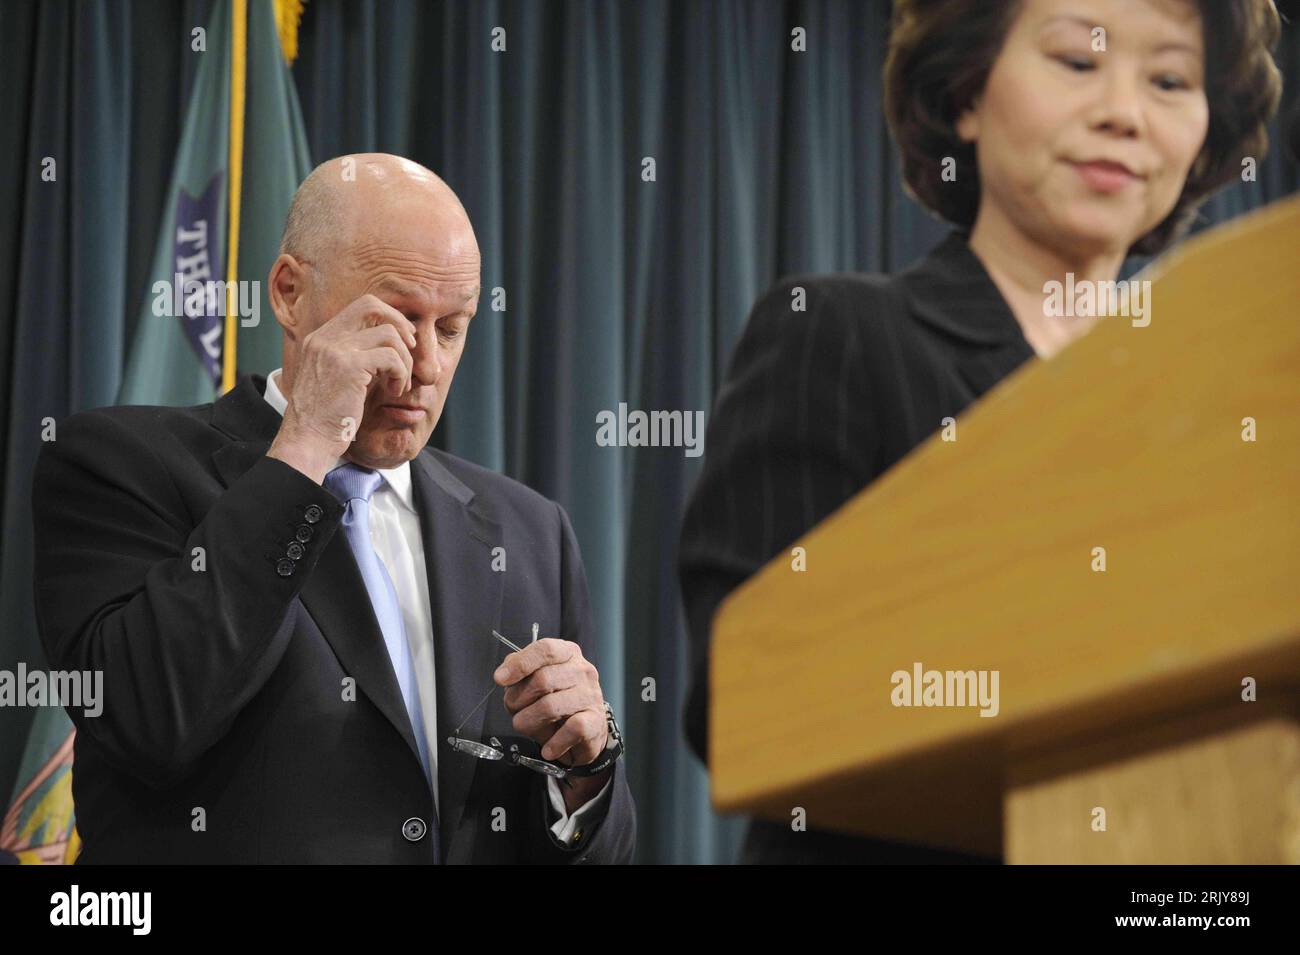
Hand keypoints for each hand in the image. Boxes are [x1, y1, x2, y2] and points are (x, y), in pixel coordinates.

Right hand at [268, 294, 417, 481]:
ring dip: (403, 360)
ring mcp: (335, 350)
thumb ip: (356, 357)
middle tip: (411, 350)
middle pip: (373, 305)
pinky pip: (391, 358)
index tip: (403, 341)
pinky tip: (394, 391)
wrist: (308, 441)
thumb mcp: (338, 378)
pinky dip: (401, 374)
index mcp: (320, 338)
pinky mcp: (348, 367)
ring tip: (398, 384)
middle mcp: (324, 338)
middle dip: (400, 325)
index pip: (361, 306)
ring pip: (389, 334)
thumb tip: (393, 341)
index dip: (389, 317)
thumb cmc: (326, 418)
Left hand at [495, 638, 608, 766]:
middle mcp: (582, 671)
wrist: (586, 731)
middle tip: (514, 710)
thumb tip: (506, 669)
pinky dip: (554, 742)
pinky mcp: (595, 720)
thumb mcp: (535, 682)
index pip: (545, 650)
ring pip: (551, 707)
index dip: (521, 664)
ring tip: (527, 727)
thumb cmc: (556, 702)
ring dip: (529, 722)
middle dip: (518, 700)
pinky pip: (572, 729)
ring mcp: (590, 695)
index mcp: (567, 654)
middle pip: (543, 680)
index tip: (501, 679)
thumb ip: (520, 672)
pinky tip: (547, 748)